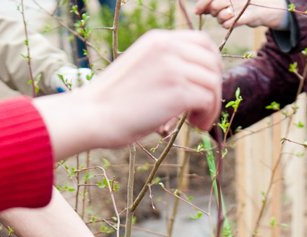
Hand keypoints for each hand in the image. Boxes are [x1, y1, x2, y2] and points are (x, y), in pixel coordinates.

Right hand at [35, 30, 222, 156]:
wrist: (91, 115)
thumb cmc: (110, 103)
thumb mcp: (139, 71)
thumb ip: (163, 67)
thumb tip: (189, 84)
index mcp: (158, 39)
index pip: (202, 41)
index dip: (210, 65)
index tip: (204, 87)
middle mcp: (167, 47)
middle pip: (212, 61)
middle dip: (214, 86)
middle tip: (202, 109)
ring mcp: (173, 67)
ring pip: (213, 82)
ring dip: (212, 105)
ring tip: (197, 122)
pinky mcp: (177, 91)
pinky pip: (208, 99)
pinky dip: (207, 115)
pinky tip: (195, 126)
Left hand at [194, 0, 290, 29]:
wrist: (268, 7)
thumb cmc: (245, 3)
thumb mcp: (229, 1)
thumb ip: (213, 3)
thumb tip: (197, 9)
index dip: (203, 3)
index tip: (197, 11)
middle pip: (214, 6)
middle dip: (214, 13)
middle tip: (221, 13)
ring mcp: (242, 4)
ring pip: (220, 16)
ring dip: (221, 19)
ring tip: (229, 16)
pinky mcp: (249, 15)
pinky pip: (229, 23)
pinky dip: (228, 24)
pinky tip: (233, 21)